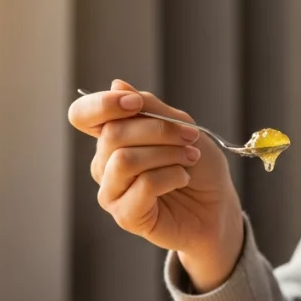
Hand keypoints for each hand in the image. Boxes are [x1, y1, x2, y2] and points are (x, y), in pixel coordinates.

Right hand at [68, 80, 243, 290]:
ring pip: (125, 160)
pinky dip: (171, 176)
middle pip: (112, 134)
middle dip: (158, 130)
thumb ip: (150, 107)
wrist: (218, 205)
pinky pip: (143, 185)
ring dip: (166, 154)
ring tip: (190, 158)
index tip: (135, 103)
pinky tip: (182, 178)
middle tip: (191, 136)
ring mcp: (112, 191)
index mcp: (112, 137)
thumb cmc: (199, 166)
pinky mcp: (126, 216)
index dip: (102, 104)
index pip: (82, 115)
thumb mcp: (181, 126)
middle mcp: (105, 164)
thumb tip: (116, 85)